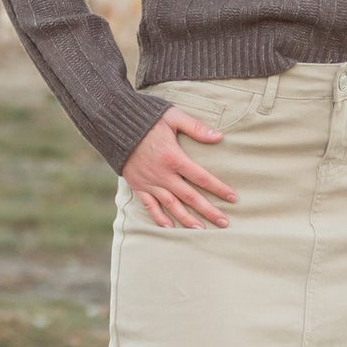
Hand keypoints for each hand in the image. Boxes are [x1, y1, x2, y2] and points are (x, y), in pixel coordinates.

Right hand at [123, 108, 239, 228]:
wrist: (113, 124)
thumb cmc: (146, 118)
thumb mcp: (173, 117)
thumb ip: (196, 128)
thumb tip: (219, 137)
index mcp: (174, 158)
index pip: (201, 177)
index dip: (218, 189)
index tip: (233, 198)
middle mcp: (162, 174)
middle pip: (190, 197)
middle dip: (208, 210)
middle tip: (224, 223)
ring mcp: (149, 182)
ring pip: (172, 205)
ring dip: (187, 219)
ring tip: (201, 229)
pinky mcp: (138, 186)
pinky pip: (149, 206)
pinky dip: (159, 218)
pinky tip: (170, 228)